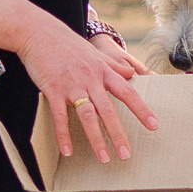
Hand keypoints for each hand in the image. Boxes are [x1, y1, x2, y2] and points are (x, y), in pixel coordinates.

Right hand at [18, 18, 158, 162]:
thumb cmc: (67, 43)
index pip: (127, 92)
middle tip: (126, 155)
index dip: (141, 109)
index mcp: (102, 71)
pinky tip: (67, 151)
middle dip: (118, 134)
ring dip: (96, 139)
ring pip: (87, 116)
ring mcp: (72, 85)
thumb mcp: (94, 53)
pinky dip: (63, 135)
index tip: (154, 125)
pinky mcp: (53, 89)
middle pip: (108, 110)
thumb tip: (131, 73)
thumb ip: (114, 65)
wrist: (38, 33)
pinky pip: (59, 116)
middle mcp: (90, 79)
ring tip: (103, 158)